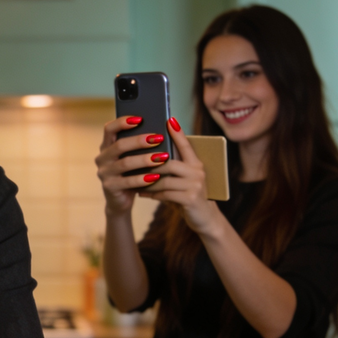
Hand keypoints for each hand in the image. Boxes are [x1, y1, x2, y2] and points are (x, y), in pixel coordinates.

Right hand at [96, 115, 168, 215]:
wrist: (121, 200)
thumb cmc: (131, 174)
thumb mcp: (132, 158)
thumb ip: (138, 146)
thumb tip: (160, 130)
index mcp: (107, 146)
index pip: (109, 129)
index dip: (123, 122)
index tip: (140, 118)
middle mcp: (102, 158)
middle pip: (119, 145)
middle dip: (139, 141)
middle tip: (158, 138)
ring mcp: (104, 173)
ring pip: (125, 163)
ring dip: (145, 159)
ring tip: (163, 157)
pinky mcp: (110, 187)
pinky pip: (127, 182)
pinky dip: (143, 179)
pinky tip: (156, 176)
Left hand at [140, 119, 221, 234]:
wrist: (204, 218)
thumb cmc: (188, 194)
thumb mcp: (184, 179)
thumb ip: (174, 168)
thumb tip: (152, 154)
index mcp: (196, 164)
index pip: (186, 145)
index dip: (178, 133)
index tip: (168, 120)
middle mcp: (198, 172)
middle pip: (169, 163)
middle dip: (150, 166)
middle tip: (132, 164)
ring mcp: (196, 186)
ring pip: (164, 180)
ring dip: (147, 182)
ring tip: (134, 181)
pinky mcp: (190, 199)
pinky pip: (165, 194)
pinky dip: (152, 194)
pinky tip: (142, 193)